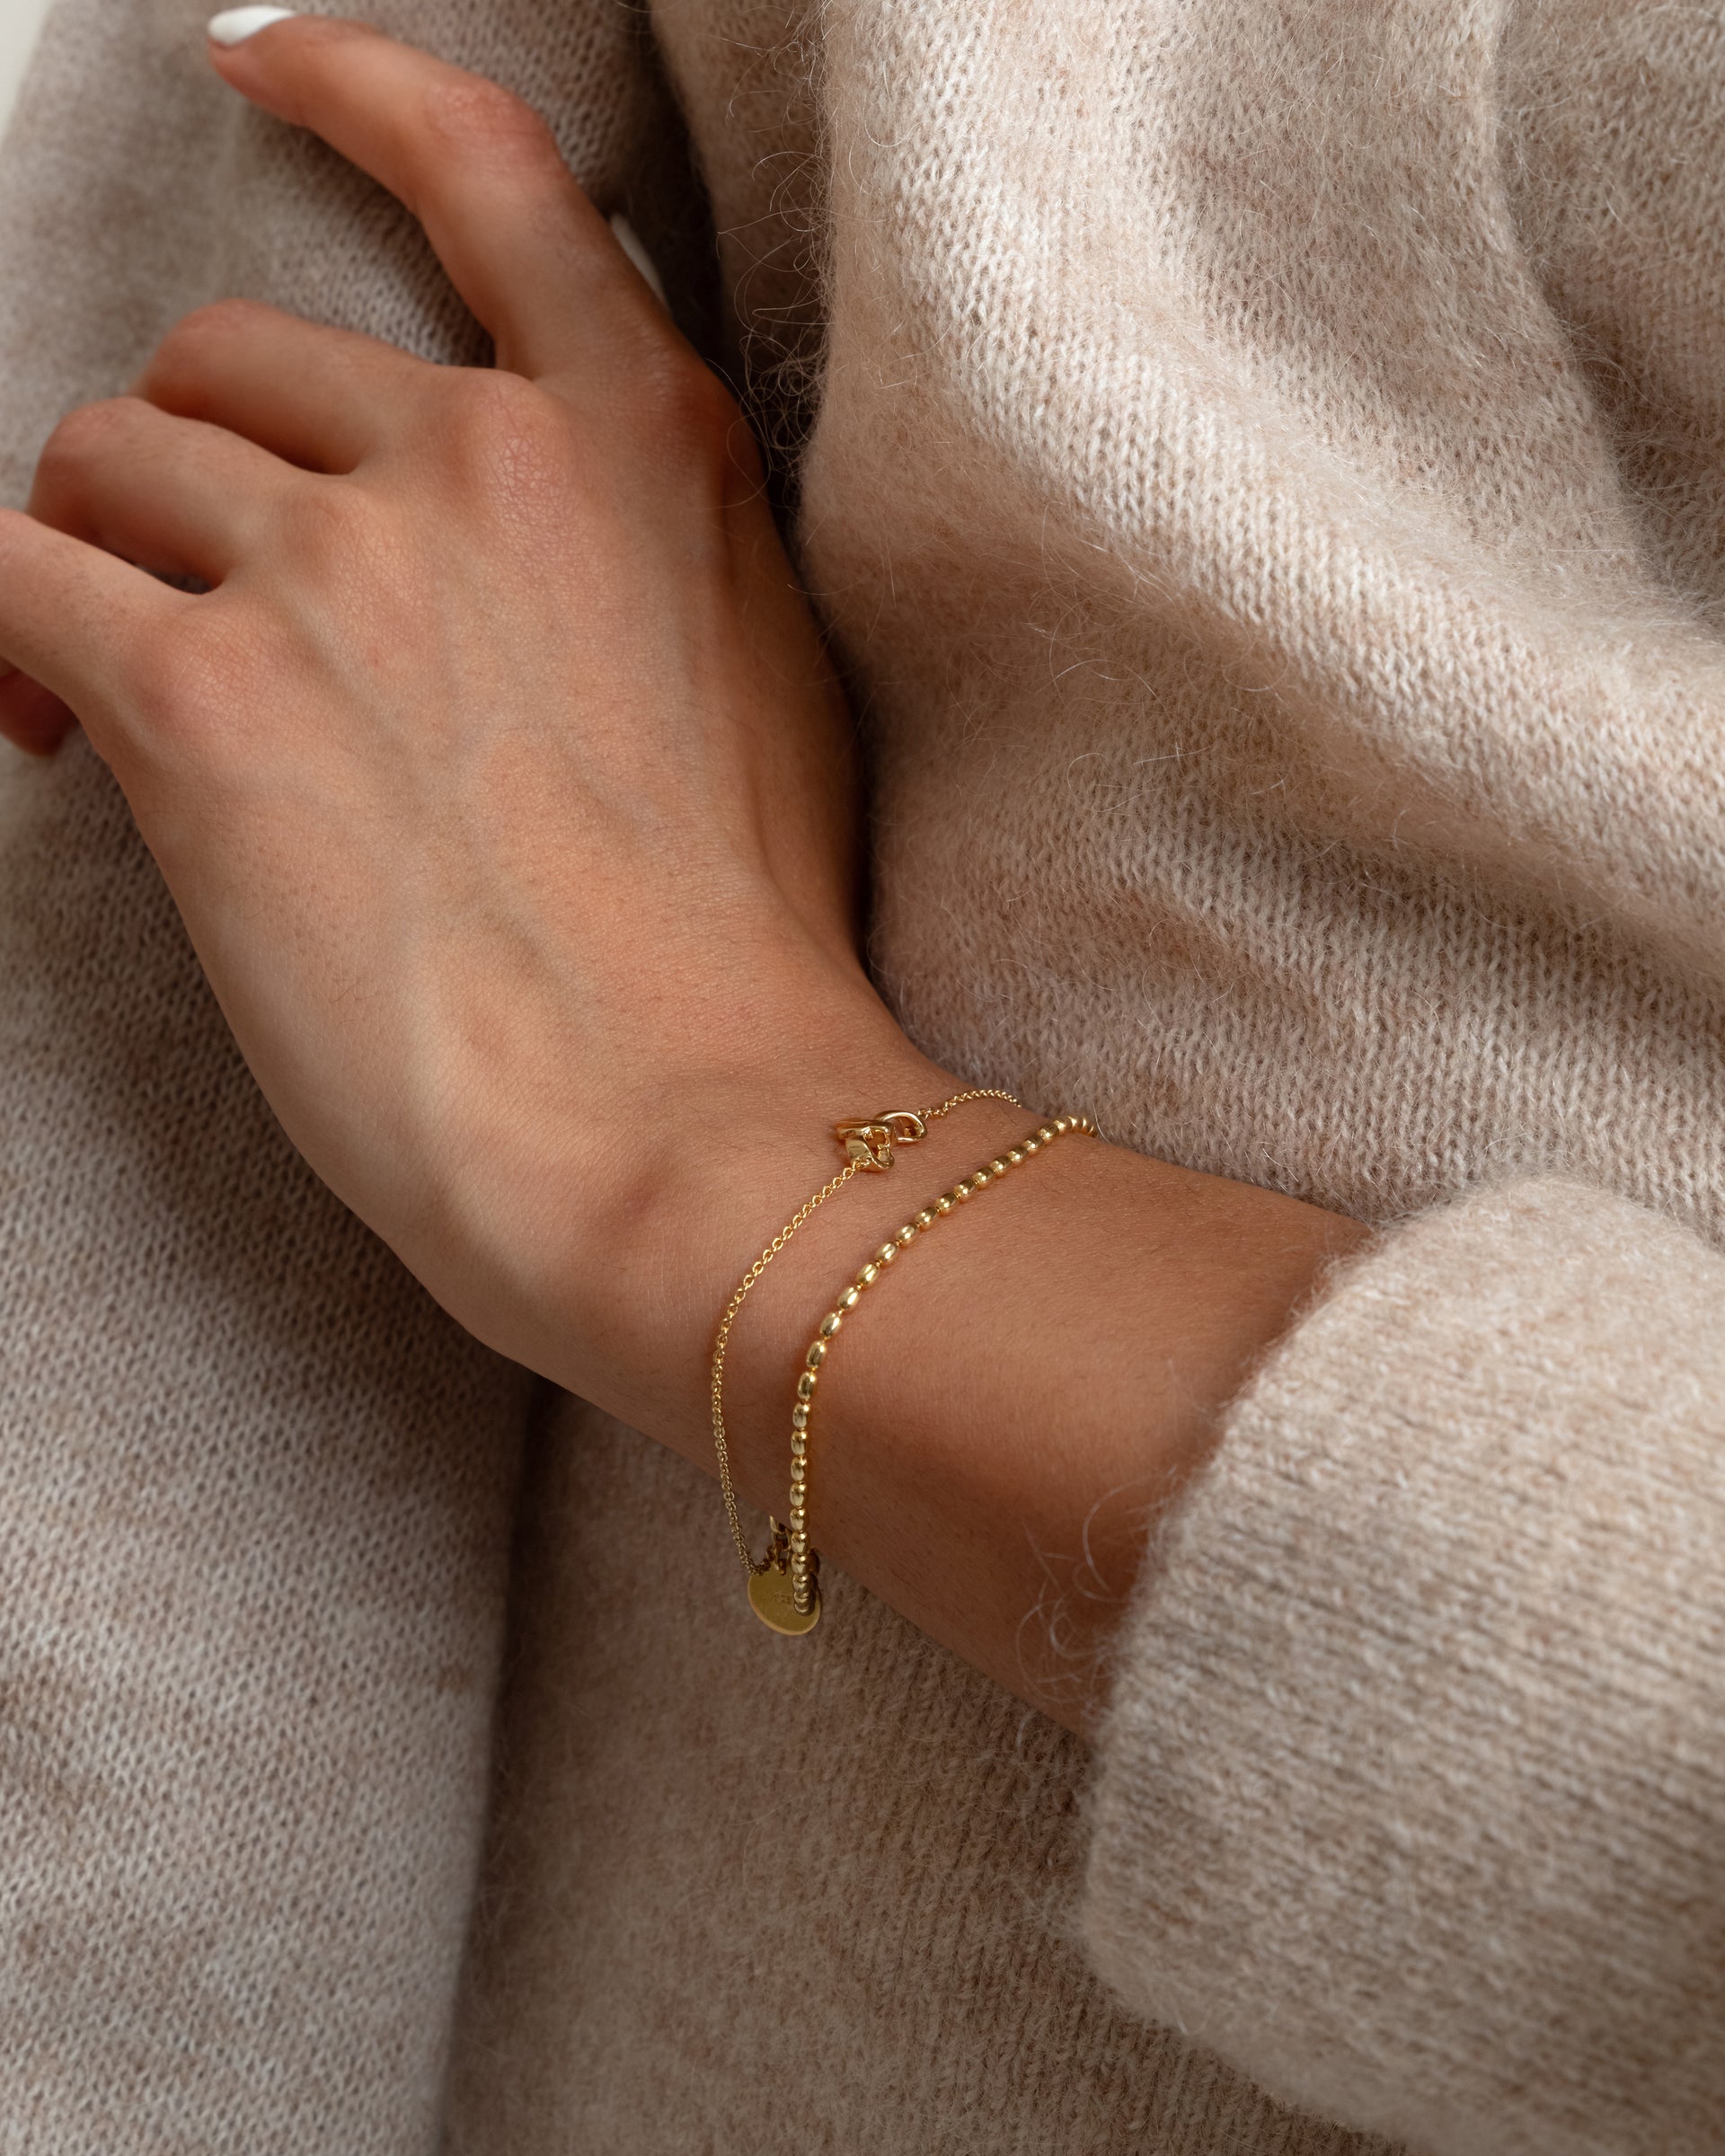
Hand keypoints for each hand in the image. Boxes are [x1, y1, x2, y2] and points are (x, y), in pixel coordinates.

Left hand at [0, 15, 928, 1439]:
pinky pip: (8, 579)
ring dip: (97, 561)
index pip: (483, 175)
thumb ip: (641, 555)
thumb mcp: (761, 687)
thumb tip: (517, 559)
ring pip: (111, 463)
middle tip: (190, 598)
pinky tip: (31, 721)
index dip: (354, 89)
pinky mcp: (206, 704)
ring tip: (102, 702)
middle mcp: (488, 463)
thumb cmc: (743, 959)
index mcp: (644, 445)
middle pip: (235, 359)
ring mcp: (346, 571)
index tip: (266, 66)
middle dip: (193, 463)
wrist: (695, 1127)